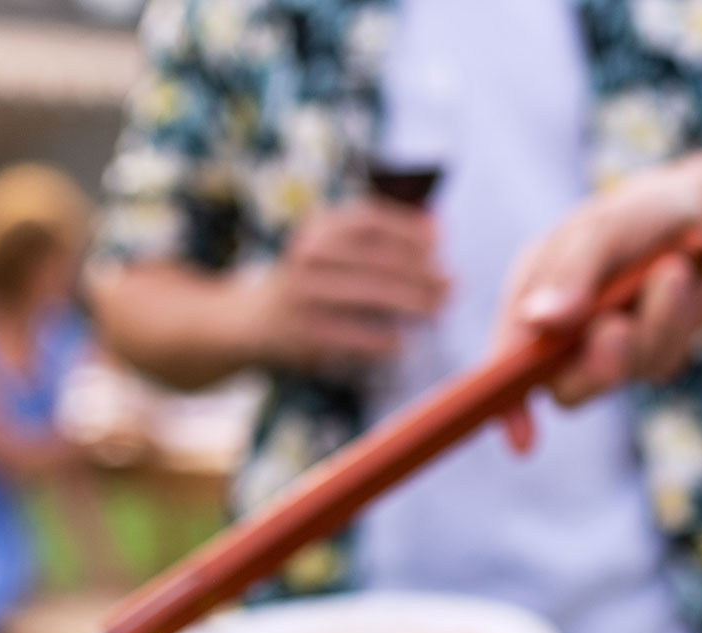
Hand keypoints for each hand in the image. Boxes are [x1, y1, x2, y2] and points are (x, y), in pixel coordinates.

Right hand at [243, 199, 446, 372]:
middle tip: (451, 285)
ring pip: (368, 294)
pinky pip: (350, 335)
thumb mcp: (333, 248)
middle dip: (421, 272)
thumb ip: (379, 238)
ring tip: (437, 310)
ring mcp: (303, 294)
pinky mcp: (301, 332)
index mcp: (317, 228)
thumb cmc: (312, 281)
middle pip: (376, 258)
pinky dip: (380, 340)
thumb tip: (437, 230)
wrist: (250, 320)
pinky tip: (402, 344)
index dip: (408, 229)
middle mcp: (307, 256)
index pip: (369, 219)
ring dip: (410, 303)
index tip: (439, 242)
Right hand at [497, 160, 701, 410]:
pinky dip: (679, 320)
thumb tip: (539, 319)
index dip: (508, 404)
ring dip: (654, 322)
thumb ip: (572, 273)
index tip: (523, 439)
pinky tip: (686, 283)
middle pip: (567, 386)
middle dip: (600, 361)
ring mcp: (606, 349)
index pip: (508, 361)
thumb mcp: (603, 229)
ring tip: (673, 270)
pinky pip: (661, 360)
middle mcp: (562, 331)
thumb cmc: (639, 216)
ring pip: (623, 371)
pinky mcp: (647, 356)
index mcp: (532, 295)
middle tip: (619, 326)